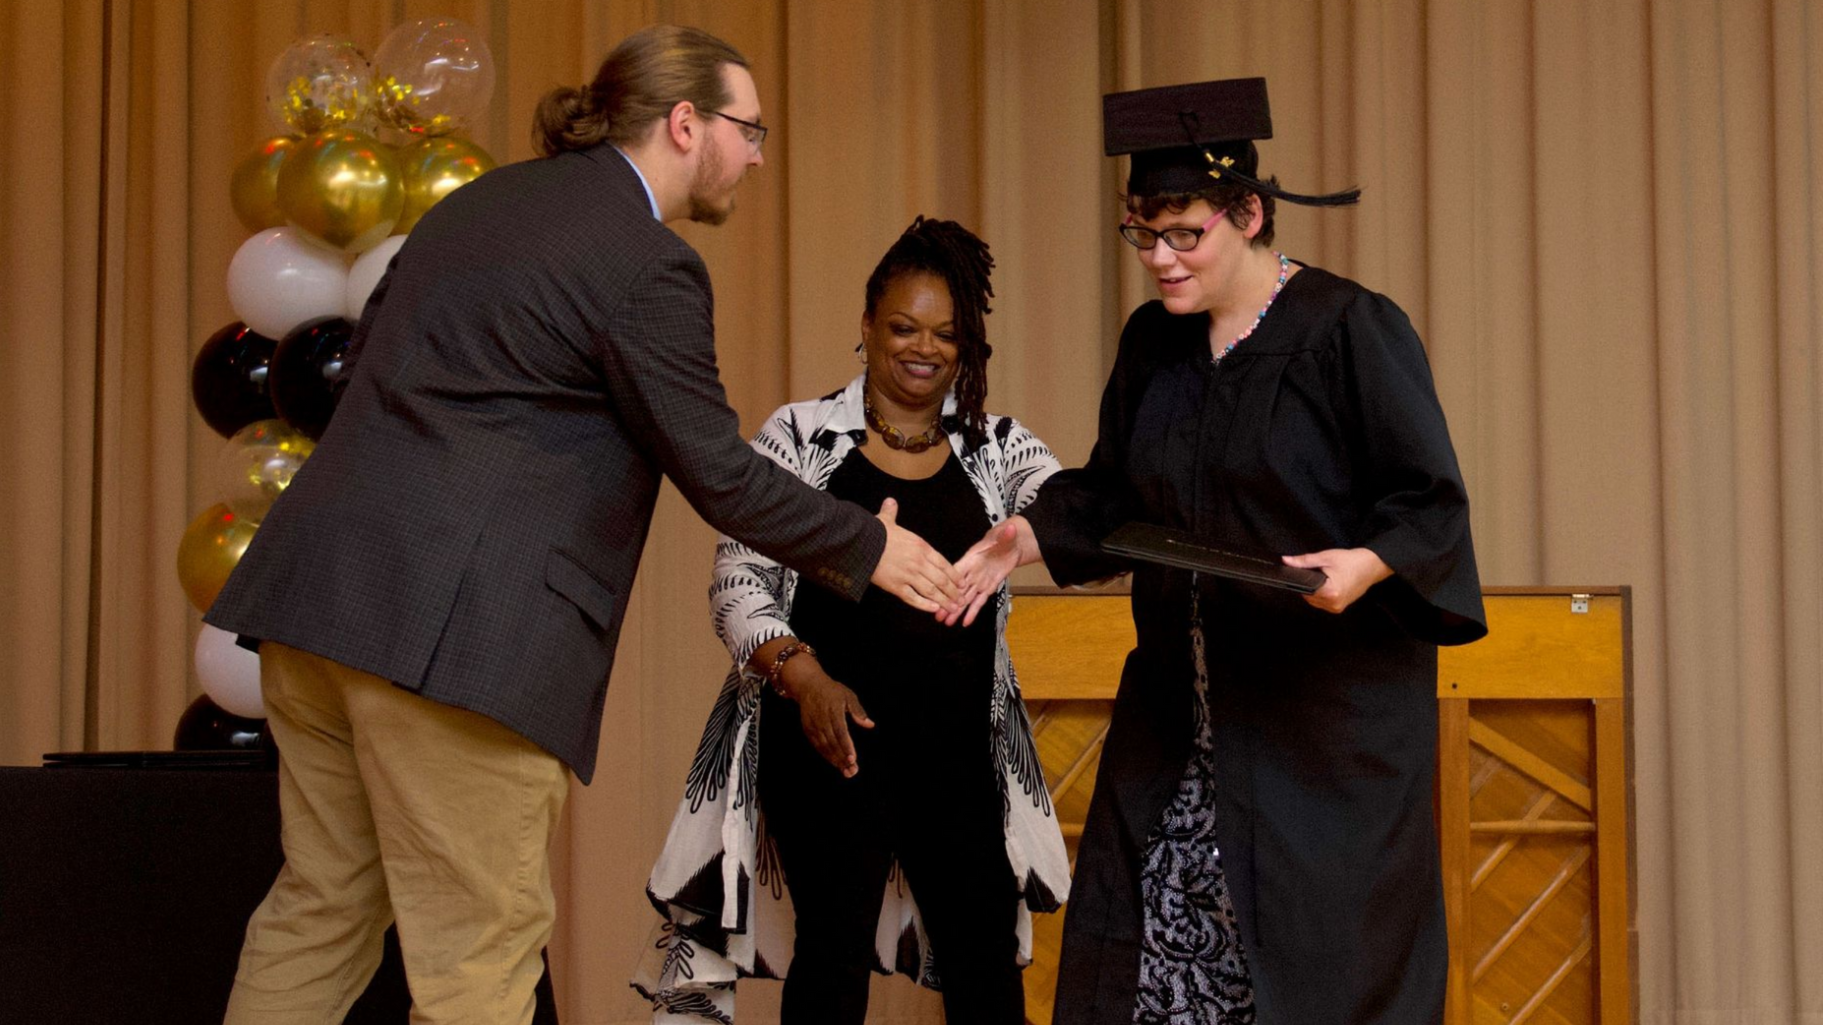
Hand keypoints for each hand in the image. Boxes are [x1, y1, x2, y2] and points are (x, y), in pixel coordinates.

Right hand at [789, 670, 873, 777]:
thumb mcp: (848, 695)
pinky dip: (826, 755)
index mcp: (833, 709)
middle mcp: (822, 719)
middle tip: (852, 771)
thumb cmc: (832, 691)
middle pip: (832, 742)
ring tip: (846, 771)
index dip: (846, 746)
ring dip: (834, 760)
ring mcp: (813, 725)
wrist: (809, 686)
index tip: (853, 759)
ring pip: (824, 746)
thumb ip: (858, 711)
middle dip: (842, 758)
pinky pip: (817, 745)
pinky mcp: (807, 729)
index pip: (840, 731)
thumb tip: (870, 724)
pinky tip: (835, 763)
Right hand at [869, 497, 961, 612]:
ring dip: (944, 601)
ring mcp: (908, 575)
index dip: (955, 575)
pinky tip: (934, 609)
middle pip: (941, 580)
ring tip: (952, 608)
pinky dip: (925, 605)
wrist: (859, 543)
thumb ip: (891, 512)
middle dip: (953, 592)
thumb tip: (890, 502)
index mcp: (921, 547)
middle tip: (961, 600)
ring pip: (931, 591)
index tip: (962, 583)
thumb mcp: (886, 520)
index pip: (944, 563)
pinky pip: (914, 598)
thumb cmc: (873, 532)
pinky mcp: (896, 586)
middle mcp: (918, 562)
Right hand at [939, 516, 1027, 626]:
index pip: (958, 570)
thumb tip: (1010, 529)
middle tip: (937, 613)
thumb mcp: (1005, 535)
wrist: (1013, 545)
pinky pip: (979, 602)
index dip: (950, 581)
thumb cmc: (1004, 538)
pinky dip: (973, 612)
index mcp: (972, 558)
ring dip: (956, 610)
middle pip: (958, 588)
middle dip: (948, 600)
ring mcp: (979, 581)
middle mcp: (973, 572)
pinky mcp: (987, 588)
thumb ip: (1006, 534)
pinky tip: (965, 621)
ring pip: (966, 598)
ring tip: (946, 621)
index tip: (940, 590)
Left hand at [1281, 547, 1391, 613]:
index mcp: (1330, 592)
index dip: (1300, 580)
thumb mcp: (1325, 557)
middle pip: (1307, 596)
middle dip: (1308, 584)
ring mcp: (1336, 607)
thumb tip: (1287, 561)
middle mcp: (1333, 603)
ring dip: (1315, 590)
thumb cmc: (1352, 561)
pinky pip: (1322, 602)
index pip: (1303, 590)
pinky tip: (1329, 584)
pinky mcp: (1339, 608)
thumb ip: (1304, 561)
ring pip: (1313, 600)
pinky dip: (1321, 594)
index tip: (1300, 573)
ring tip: (1326, 578)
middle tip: (1319, 572)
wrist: (1371, 566)